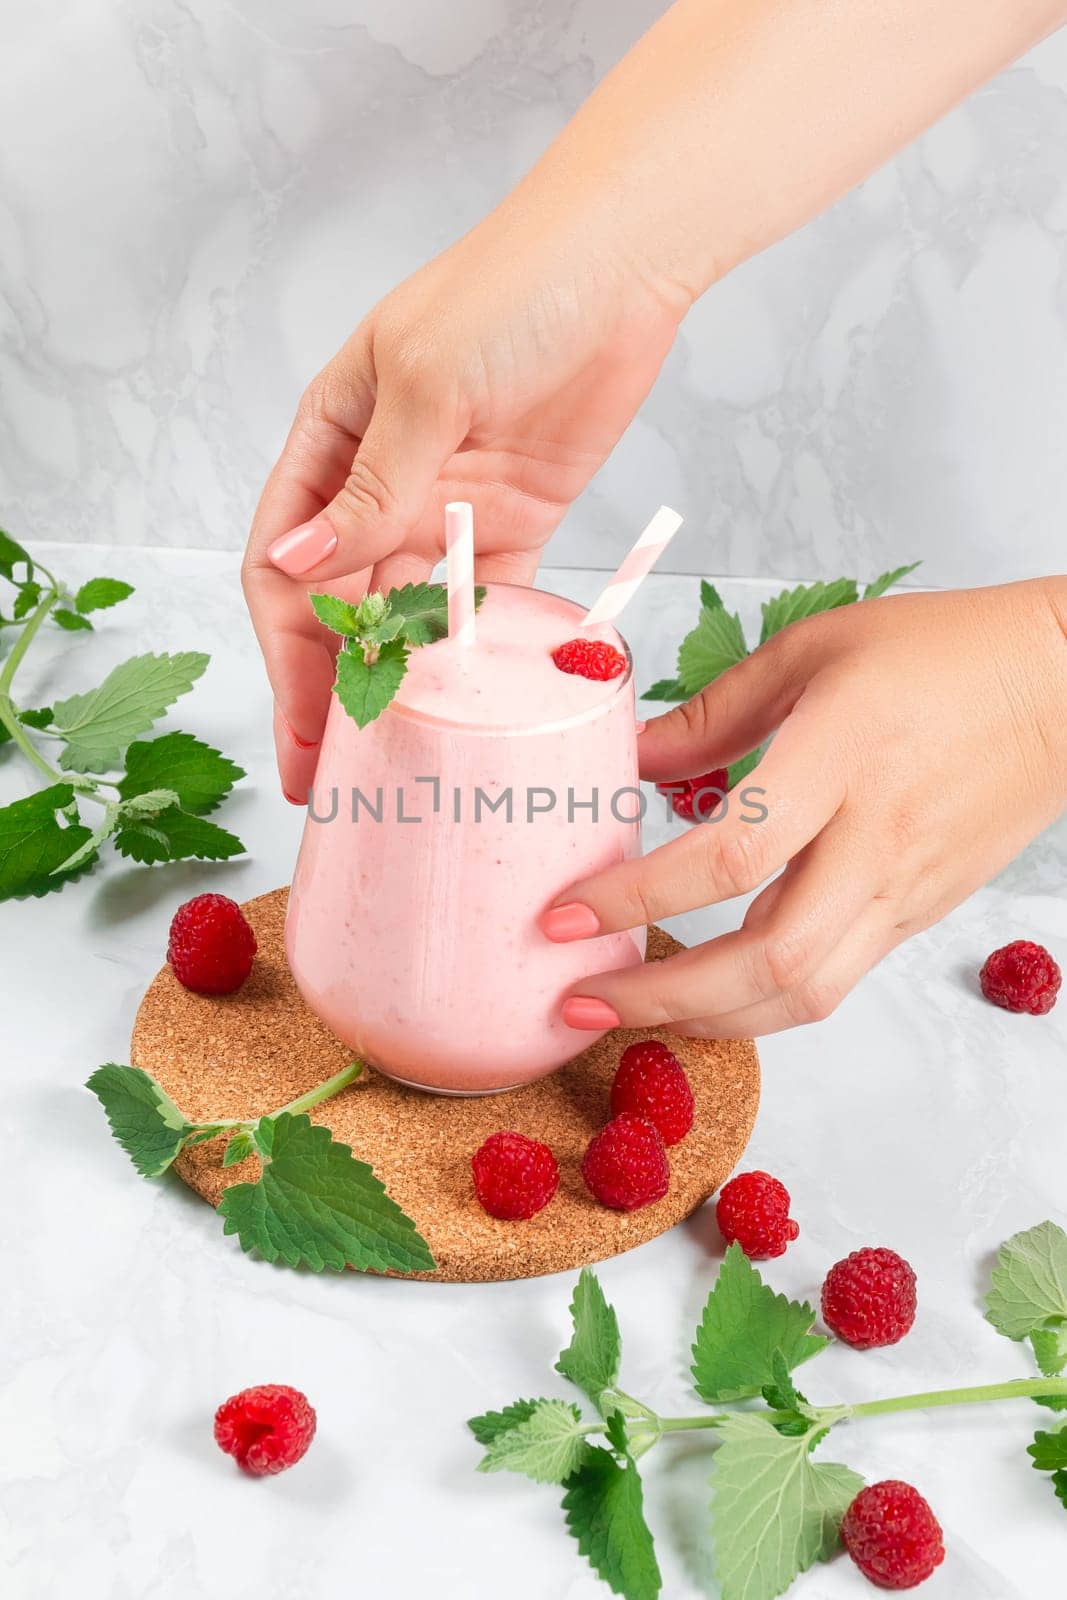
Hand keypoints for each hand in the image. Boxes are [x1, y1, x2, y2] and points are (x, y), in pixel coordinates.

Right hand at [242, 202, 683, 799]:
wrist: (623, 261)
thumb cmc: (511, 288)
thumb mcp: (423, 386)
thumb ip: (370, 489)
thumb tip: (295, 567)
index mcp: (333, 437)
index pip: (284, 562)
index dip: (287, 652)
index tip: (304, 728)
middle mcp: (381, 478)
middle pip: (341, 603)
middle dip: (337, 687)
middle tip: (340, 774)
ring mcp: (447, 502)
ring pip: (410, 609)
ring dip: (403, 678)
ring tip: (403, 755)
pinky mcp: (515, 514)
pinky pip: (485, 596)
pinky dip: (476, 643)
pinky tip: (473, 697)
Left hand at [546, 580, 1066, 1036]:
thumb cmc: (942, 653)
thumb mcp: (815, 648)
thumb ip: (713, 712)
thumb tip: (631, 762)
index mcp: (842, 757)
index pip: (729, 856)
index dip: (638, 898)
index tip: (565, 916)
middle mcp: (875, 839)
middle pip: (766, 959)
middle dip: (660, 996)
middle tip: (579, 998)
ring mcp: (902, 889)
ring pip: (804, 994)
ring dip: (706, 1020)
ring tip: (630, 1012)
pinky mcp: (917, 914)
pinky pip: (833, 982)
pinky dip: (760, 1003)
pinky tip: (706, 993)